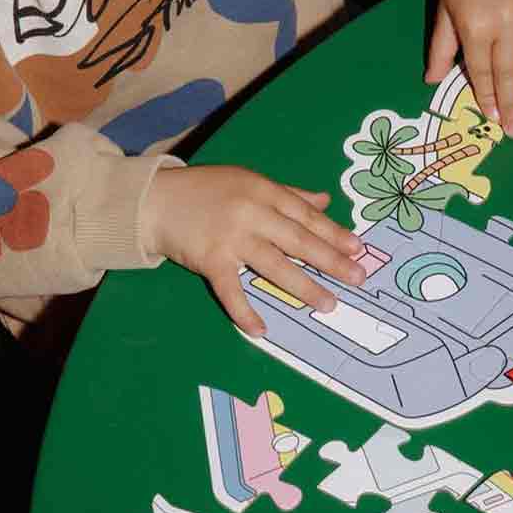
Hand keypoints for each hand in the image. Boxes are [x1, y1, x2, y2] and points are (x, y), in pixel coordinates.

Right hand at [140, 165, 365, 335]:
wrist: (154, 200)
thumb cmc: (207, 192)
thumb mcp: (249, 183)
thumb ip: (288, 194)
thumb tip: (325, 200)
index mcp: (264, 191)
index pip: (306, 215)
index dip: (334, 233)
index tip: (358, 249)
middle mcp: (251, 213)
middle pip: (298, 240)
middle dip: (331, 260)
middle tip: (358, 278)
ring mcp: (231, 237)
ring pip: (275, 265)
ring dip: (304, 287)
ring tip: (328, 304)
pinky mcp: (209, 260)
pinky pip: (231, 291)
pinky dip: (244, 312)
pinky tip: (261, 330)